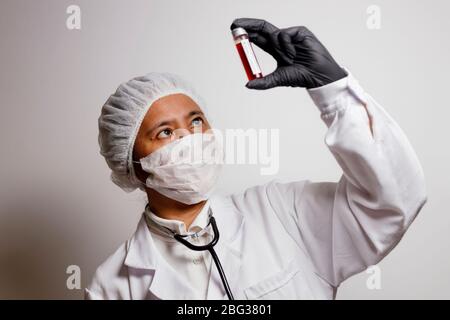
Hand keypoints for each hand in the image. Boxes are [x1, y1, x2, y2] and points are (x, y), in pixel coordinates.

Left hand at [230, 18, 346, 88]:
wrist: (318, 76)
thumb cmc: (302, 77)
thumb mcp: (278, 79)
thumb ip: (263, 82)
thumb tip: (248, 85)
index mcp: (275, 49)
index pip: (257, 38)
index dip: (246, 34)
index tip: (234, 31)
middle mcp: (281, 41)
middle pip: (261, 28)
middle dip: (248, 25)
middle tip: (236, 24)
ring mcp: (290, 35)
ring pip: (273, 33)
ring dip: (277, 48)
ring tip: (288, 59)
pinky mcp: (299, 32)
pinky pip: (284, 34)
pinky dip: (285, 45)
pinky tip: (293, 54)